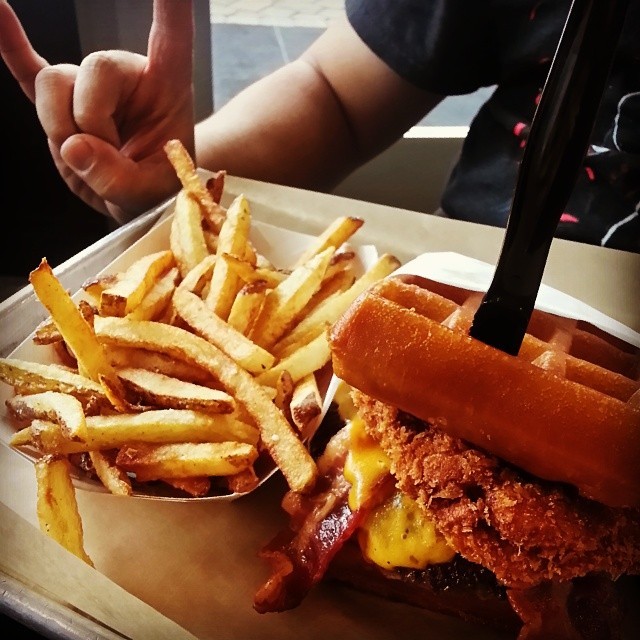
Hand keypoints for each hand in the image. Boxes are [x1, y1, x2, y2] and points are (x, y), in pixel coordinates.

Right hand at [0, 0, 194, 222]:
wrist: (137, 198)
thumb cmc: (157, 187)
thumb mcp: (150, 194)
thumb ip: (118, 178)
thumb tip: (74, 146)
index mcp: (167, 87)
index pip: (172, 37)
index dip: (171, 6)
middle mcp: (128, 75)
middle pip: (91, 71)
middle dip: (89, 124)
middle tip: (103, 157)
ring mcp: (93, 85)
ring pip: (54, 81)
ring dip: (58, 125)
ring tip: (81, 156)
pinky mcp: (64, 102)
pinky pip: (29, 71)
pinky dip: (12, 48)